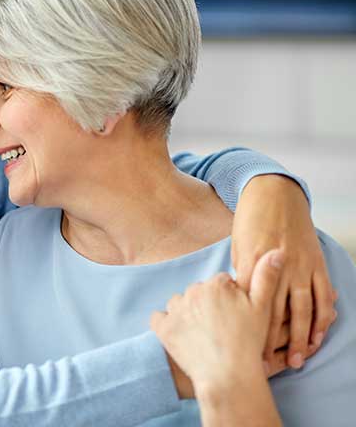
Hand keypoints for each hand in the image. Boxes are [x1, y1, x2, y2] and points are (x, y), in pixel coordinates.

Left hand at [151, 250, 283, 390]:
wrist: (228, 375)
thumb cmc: (249, 343)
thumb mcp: (264, 309)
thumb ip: (266, 277)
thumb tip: (276, 251)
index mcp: (217, 284)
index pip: (221, 283)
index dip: (230, 299)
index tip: (236, 315)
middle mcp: (194, 291)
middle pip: (200, 292)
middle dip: (208, 305)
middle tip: (220, 328)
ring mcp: (176, 309)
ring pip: (180, 304)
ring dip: (187, 313)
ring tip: (202, 333)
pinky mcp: (163, 327)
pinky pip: (158, 318)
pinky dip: (166, 324)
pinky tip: (179, 333)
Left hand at [231, 175, 335, 369]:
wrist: (275, 193)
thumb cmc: (249, 221)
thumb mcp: (237, 247)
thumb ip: (240, 274)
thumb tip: (236, 301)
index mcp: (252, 262)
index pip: (249, 304)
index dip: (246, 329)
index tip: (241, 350)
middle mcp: (278, 266)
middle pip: (275, 311)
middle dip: (271, 341)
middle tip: (267, 366)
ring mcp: (301, 265)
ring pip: (303, 309)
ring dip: (301, 337)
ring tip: (297, 360)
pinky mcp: (317, 263)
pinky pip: (322, 296)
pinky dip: (322, 318)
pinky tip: (319, 337)